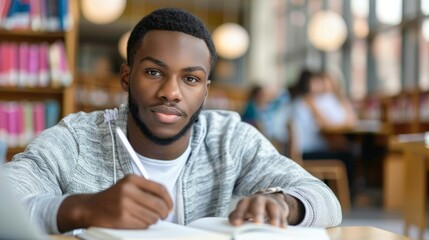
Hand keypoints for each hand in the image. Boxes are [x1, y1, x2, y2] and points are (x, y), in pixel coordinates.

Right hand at [57, 174, 172, 231]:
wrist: (89, 208)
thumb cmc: (112, 198)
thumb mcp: (127, 186)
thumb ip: (145, 189)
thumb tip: (167, 201)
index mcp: (132, 179)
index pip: (160, 188)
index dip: (169, 199)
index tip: (170, 206)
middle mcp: (128, 190)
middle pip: (159, 204)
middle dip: (164, 213)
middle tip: (164, 216)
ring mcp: (124, 204)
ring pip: (152, 217)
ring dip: (153, 220)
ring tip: (146, 218)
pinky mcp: (122, 218)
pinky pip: (143, 225)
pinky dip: (144, 225)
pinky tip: (138, 222)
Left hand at [228, 193, 288, 227]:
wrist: (269, 199)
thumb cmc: (252, 208)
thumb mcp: (242, 211)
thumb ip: (235, 217)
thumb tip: (233, 225)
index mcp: (246, 201)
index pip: (241, 206)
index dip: (239, 214)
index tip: (237, 223)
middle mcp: (258, 200)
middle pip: (257, 204)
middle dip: (257, 214)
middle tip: (257, 224)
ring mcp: (270, 203)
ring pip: (273, 208)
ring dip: (274, 217)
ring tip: (274, 226)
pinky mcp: (280, 208)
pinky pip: (282, 215)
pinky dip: (282, 222)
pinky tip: (282, 228)